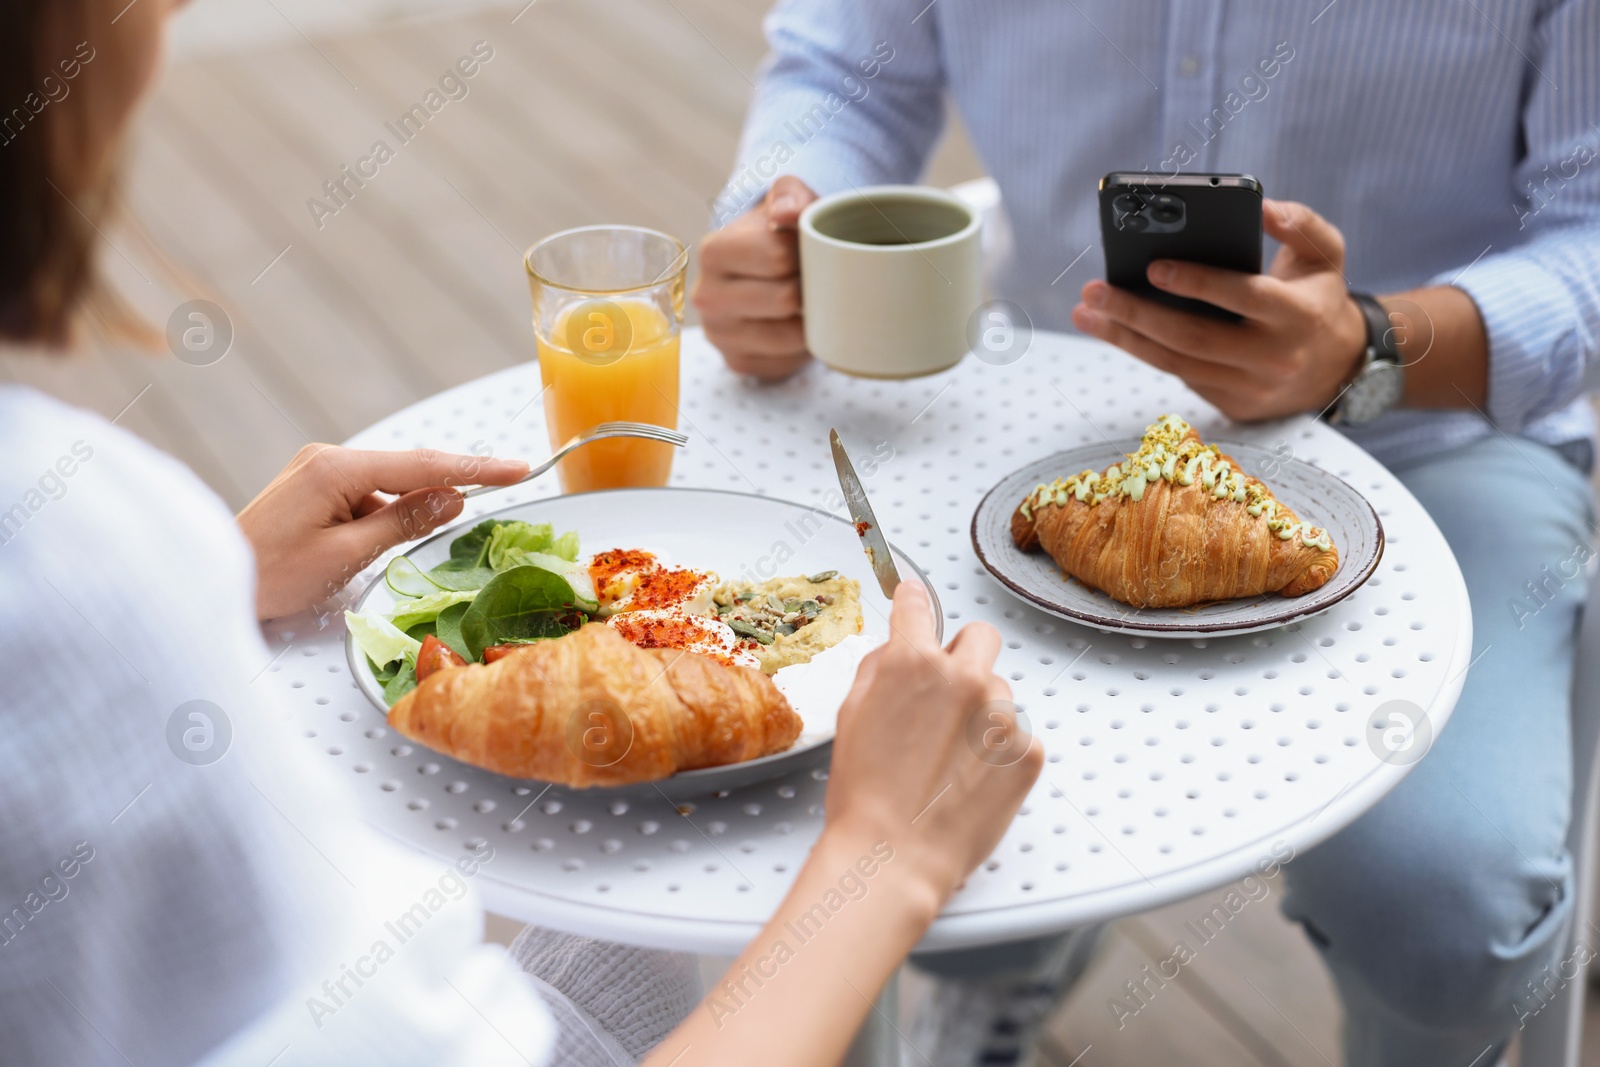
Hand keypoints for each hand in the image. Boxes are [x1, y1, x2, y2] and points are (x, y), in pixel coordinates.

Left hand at [236, 445, 529, 619]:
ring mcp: (319, 470)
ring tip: (420, 536)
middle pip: (408, 468)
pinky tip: (384, 541)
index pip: (423, 465)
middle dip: (450, 484)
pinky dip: (387, 514)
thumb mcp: (344, 556)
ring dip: (412, 508)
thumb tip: (453, 497)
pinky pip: (368, 495)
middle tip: (503, 490)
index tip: (520, 468)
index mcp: (335, 469)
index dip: (477, 468)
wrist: (210, 580)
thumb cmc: (268, 575)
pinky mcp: (314, 486)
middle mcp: (328, 459)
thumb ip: (402, 523)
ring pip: (389, 484)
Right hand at [693, 175, 817, 380]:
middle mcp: (707, 296)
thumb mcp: (786, 199)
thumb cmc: (779, 233)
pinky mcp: (737, 363)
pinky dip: (801, 348)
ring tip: (810, 301)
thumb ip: (791, 195)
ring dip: (812, 321)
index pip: (777, 257)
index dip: (806, 254)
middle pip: (784, 299)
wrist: (764, 272)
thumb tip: (786, 214)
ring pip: (789, 337)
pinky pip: (787, 363)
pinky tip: (797, 326)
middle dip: (811, 288)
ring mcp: (719, 335)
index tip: (807, 250)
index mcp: (714, 251)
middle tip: (815, 279)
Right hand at [824, 581, 1042, 903]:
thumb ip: (879, 669)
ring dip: (982, 713)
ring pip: (1000, 692)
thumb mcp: (851, 717)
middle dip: (963, 657)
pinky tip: (969, 781)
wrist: (894, 857)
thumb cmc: (865, 796)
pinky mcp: (1028, 752)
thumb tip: (898, 643)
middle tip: (945, 697)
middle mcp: (963, 678)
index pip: (917, 605)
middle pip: (980, 637)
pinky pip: (1018, 736)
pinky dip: (999, 754)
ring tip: (950, 759)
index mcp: (912, 663)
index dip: (912, 602)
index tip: (914, 601)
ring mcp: (1002, 716)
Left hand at [1072, 198, 1367, 421]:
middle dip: (1137, 313)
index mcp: (1299, 315)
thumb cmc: (1319, 296)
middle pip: (1193, 337)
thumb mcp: (1326, 254)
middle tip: (1095, 290)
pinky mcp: (1232, 405)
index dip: (1196, 283)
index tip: (1153, 266)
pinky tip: (1113, 328)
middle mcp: (1273, 357)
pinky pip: (1179, 374)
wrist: (1340, 367)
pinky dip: (1144, 350)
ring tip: (1087, 312)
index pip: (1242, 297)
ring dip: (1124, 338)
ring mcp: (1250, 387)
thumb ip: (1299, 224)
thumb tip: (1261, 206)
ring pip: (1176, 363)